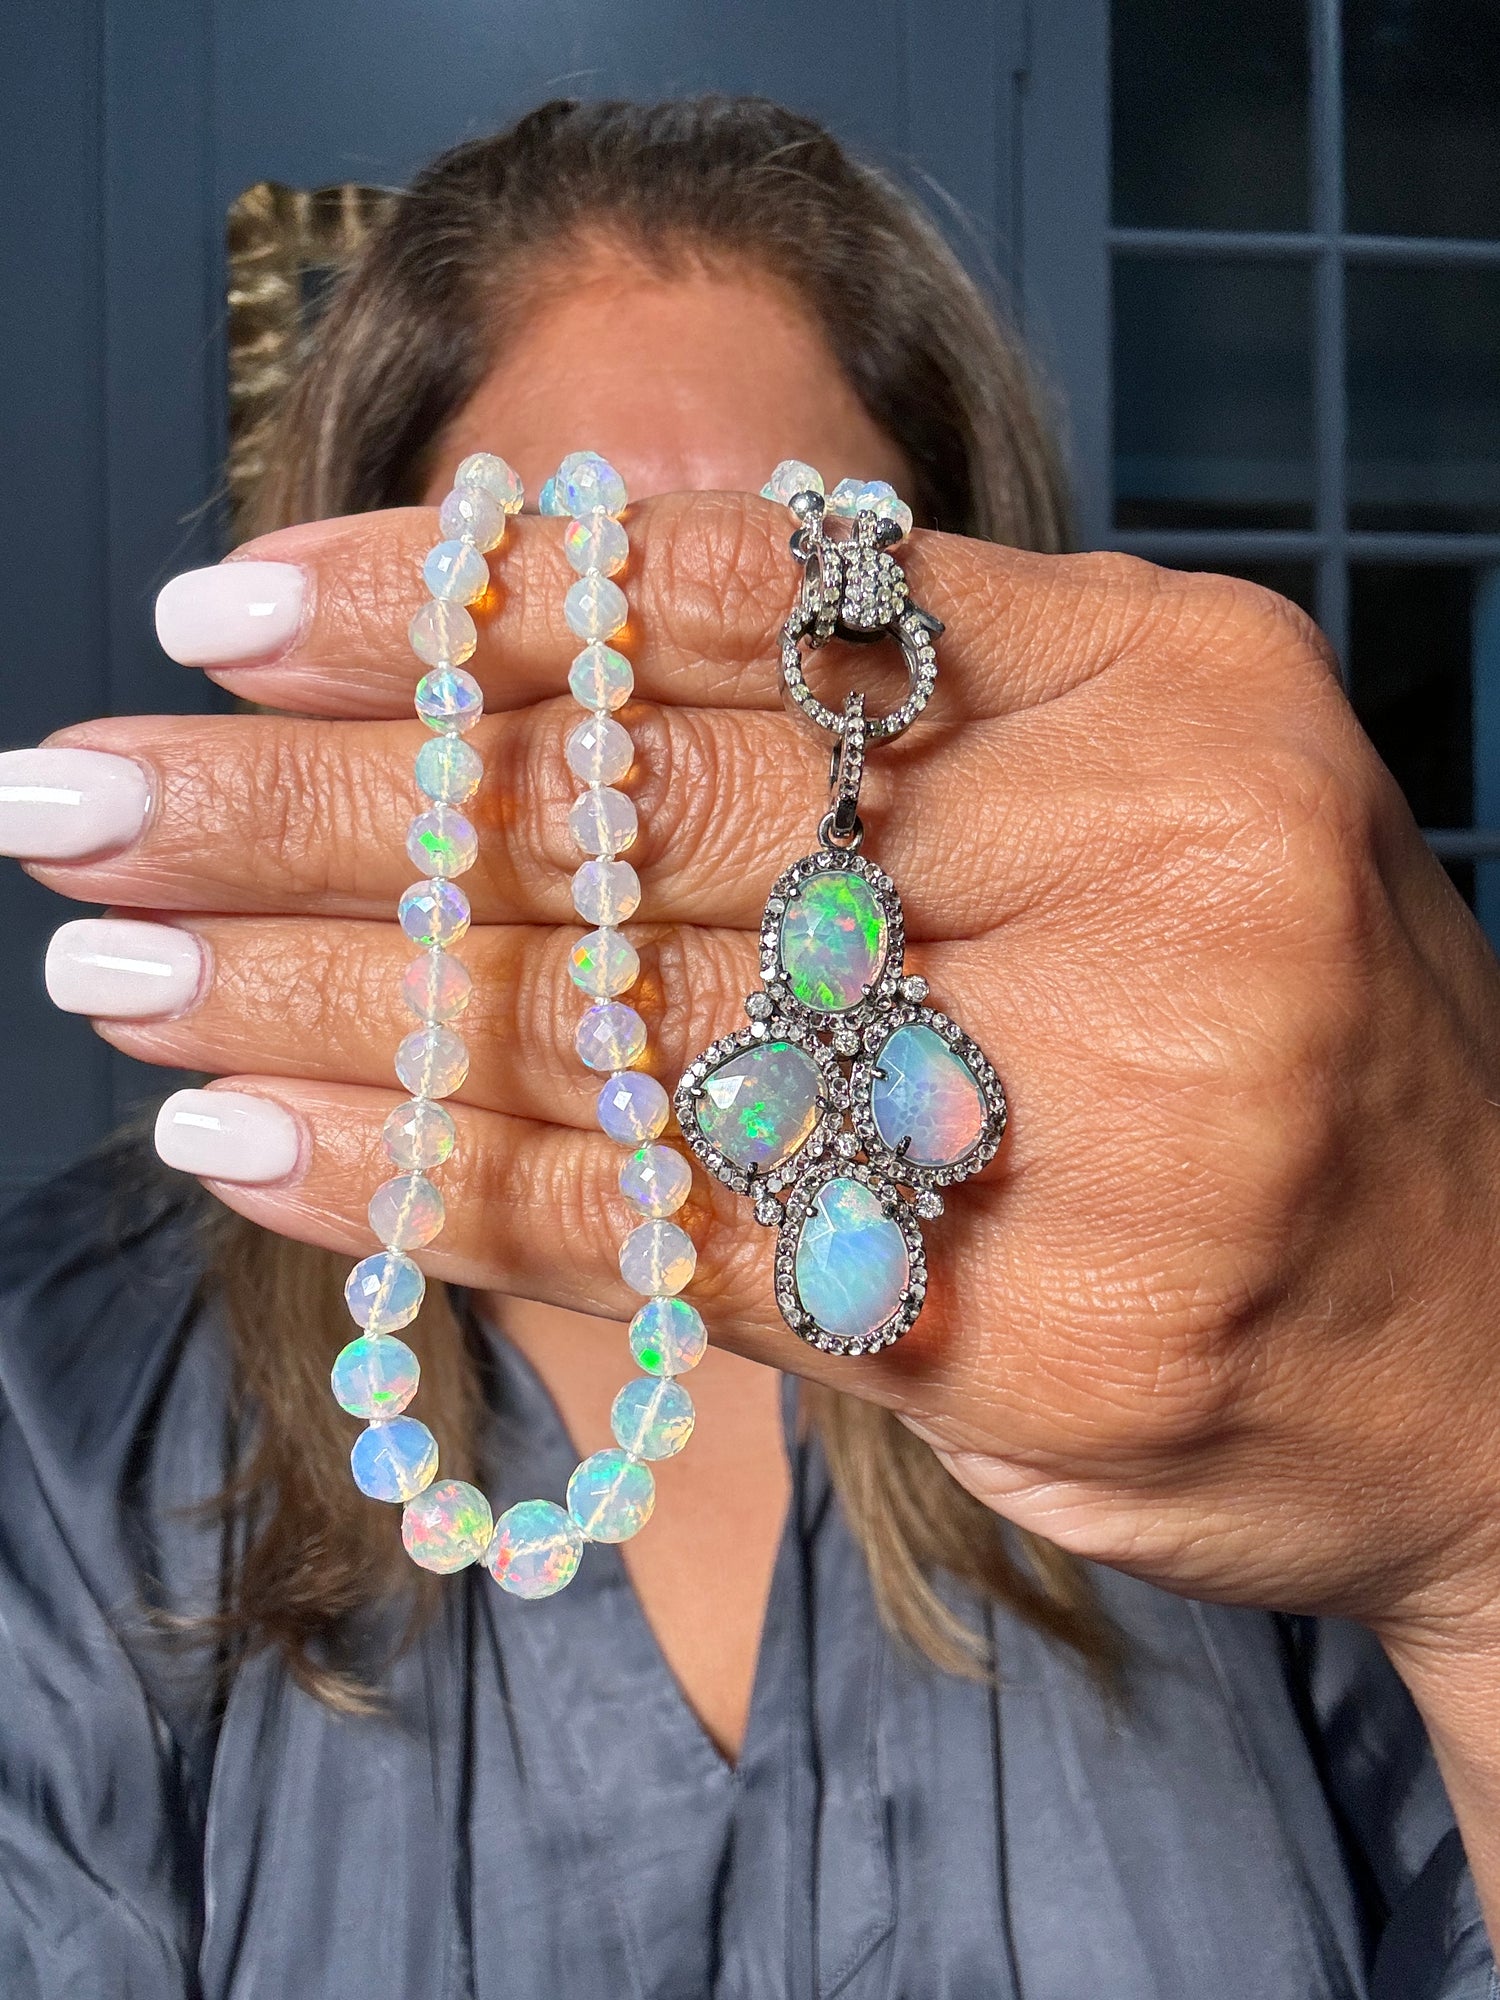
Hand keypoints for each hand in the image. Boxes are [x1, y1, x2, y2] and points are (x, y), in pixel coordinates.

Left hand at [27, 493, 1499, 1644]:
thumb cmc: (1277, 1043)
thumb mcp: (1136, 812)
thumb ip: (883, 748)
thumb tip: (507, 694)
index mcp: (1170, 683)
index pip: (749, 598)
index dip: (458, 604)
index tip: (217, 614)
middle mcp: (1148, 862)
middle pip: (650, 809)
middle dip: (324, 808)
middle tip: (72, 799)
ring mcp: (1108, 1105)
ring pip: (632, 1028)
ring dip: (335, 1002)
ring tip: (111, 973)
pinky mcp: (1032, 1331)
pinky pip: (672, 1239)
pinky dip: (441, 1194)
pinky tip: (251, 1152)